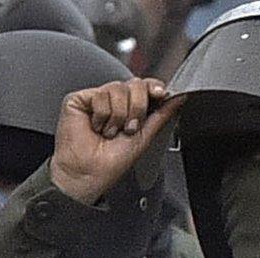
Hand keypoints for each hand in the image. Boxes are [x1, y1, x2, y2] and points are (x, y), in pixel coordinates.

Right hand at [52, 78, 184, 205]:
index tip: (161, 94)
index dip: (154, 87)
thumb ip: (162, 114)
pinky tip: (96, 127)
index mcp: (131, 108)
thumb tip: (179, 98)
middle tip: (129, 128)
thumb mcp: (146, 136)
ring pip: (118, 88)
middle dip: (137, 108)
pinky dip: (102, 115)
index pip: (145, 87)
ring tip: (110, 132)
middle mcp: (115, 101)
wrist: (91, 172)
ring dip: (119, 116)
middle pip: (135, 84)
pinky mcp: (80, 99)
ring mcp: (97, 98)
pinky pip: (100, 95)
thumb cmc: (113, 161)